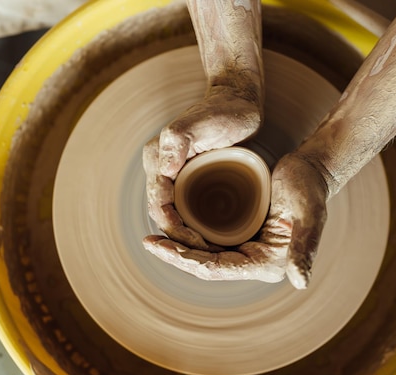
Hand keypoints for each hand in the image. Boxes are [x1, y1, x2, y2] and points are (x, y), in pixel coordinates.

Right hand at [143, 85, 261, 251]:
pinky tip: (212, 236)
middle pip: (164, 214)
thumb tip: (162, 169)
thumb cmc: (223, 109)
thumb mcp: (199, 123)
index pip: (159, 205)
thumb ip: (177, 141)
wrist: (237, 98)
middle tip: (204, 256)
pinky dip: (195, 224)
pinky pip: (187, 207)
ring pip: (174, 214)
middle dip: (179, 238)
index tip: (194, 244)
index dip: (174, 229)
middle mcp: (163, 169)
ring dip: (186, 235)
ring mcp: (176, 174)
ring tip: (209, 252)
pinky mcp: (191, 176)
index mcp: (158, 160)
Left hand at [143, 151, 328, 288]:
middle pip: (205, 265)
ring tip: (152, 239)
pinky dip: (189, 238)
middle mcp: (255, 263)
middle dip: (175, 256)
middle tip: (148, 242)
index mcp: (267, 264)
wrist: (312, 171)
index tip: (158, 245)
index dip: (184, 260)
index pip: (215, 268)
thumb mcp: (310, 215)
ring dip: (178, 249)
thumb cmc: (310, 188)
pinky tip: (172, 228)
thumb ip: (306, 248)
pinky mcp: (242, 237)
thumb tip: (300, 282)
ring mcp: (248, 251)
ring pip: (204, 256)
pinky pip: (210, 243)